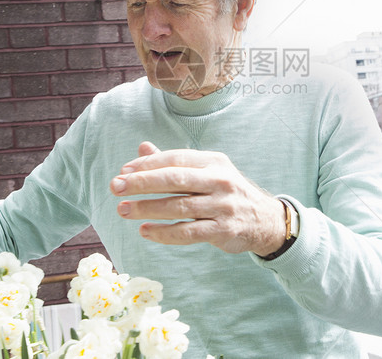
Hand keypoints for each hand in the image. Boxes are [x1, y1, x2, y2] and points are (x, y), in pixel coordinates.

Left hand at [110, 142, 286, 255]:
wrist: (264, 220)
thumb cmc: (226, 192)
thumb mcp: (207, 171)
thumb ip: (175, 162)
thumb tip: (142, 148)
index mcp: (213, 162)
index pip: (176, 158)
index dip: (148, 164)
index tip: (124, 171)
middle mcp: (220, 181)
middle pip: (175, 179)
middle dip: (142, 183)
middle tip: (116, 187)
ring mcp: (223, 206)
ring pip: (179, 206)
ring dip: (148, 208)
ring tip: (124, 210)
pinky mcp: (223, 230)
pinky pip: (188, 232)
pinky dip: (164, 232)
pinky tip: (145, 231)